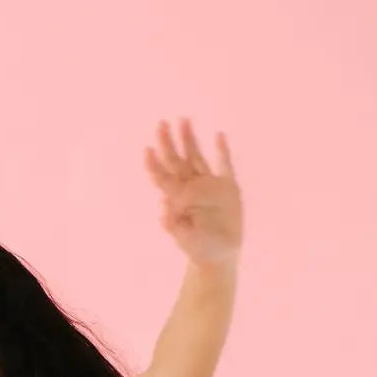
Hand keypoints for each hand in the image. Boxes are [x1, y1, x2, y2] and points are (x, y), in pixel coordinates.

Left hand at [145, 119, 242, 265]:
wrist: (218, 256)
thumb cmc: (197, 248)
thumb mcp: (183, 238)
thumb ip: (174, 224)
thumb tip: (163, 206)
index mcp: (178, 198)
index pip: (163, 177)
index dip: (154, 164)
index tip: (147, 150)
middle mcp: (192, 187)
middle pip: (177, 161)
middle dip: (168, 142)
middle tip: (161, 124)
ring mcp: (209, 186)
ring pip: (196, 157)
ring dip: (189, 140)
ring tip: (184, 121)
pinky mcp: (228, 188)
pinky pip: (225, 166)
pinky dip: (222, 152)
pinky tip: (218, 136)